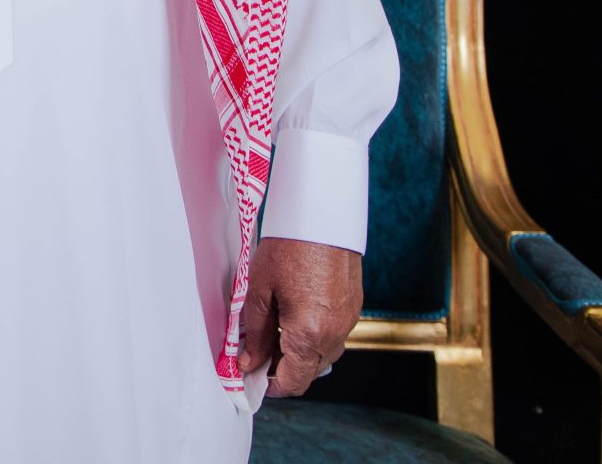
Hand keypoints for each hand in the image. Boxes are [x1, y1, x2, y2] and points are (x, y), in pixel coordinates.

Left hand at [240, 236, 363, 397]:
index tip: (252, 378)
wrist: (322, 216)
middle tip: (257, 353)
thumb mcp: (260, 291)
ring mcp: (348, 321)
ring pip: (323, 355)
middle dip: (283, 369)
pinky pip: (334, 335)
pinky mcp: (353, 308)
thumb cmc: (288, 247)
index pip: (293, 381)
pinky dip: (315, 336)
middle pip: (309, 372)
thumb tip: (248, 362)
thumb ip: (255, 333)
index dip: (270, 385)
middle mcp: (334, 334)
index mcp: (309, 334)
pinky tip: (295, 315)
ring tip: (274, 330)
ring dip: (300, 353)